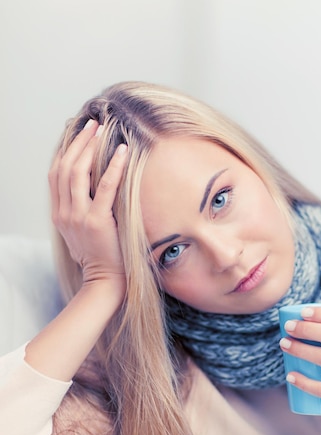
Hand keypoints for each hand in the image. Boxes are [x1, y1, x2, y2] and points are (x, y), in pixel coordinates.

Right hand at [25, 123, 128, 381]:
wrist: (104, 282)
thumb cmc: (99, 259)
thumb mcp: (81, 233)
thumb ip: (80, 211)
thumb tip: (92, 191)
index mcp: (59, 214)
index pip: (56, 175)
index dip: (65, 151)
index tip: (77, 134)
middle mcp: (64, 213)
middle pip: (64, 168)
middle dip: (77, 142)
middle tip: (91, 124)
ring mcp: (78, 217)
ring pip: (78, 173)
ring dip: (90, 147)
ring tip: (102, 129)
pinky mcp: (97, 222)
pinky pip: (105, 188)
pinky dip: (114, 167)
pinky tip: (122, 151)